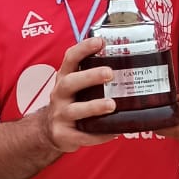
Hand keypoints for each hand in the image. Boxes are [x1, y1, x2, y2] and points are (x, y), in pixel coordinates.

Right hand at [43, 35, 117, 151]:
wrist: (50, 131)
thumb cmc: (71, 103)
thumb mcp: (75, 86)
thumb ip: (92, 75)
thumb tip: (128, 61)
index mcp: (64, 78)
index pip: (70, 59)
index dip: (83, 49)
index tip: (100, 41)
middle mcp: (59, 94)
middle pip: (70, 82)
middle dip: (89, 76)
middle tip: (109, 73)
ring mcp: (59, 115)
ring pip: (74, 110)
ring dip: (93, 106)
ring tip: (112, 105)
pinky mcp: (63, 135)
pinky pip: (82, 136)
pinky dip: (99, 135)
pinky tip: (114, 132)